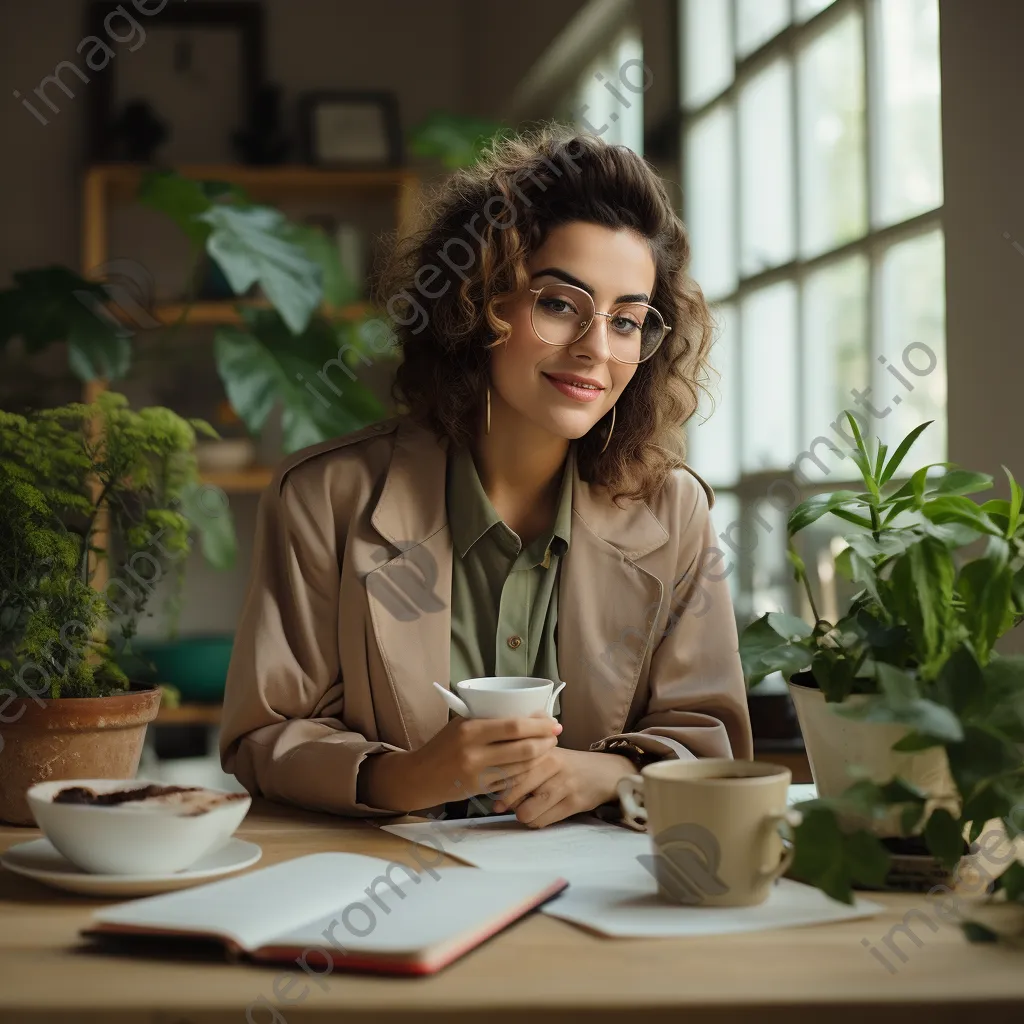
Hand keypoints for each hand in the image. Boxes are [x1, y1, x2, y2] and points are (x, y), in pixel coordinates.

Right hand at [358, 714, 561, 811]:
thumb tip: (525, 714)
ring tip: (548, 748)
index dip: (539, 725)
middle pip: (523, 749)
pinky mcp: (479, 791)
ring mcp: (478, 775)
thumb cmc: (443, 745)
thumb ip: (487, 720)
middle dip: (545, 742)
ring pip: (521, 768)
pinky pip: (510, 781)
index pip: (514, 726)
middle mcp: (474, 752)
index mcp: (470, 729)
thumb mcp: (460, 724)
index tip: (553, 722)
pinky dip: (525, 773)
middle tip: (556, 736)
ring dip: (539, 758)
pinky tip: (533, 766)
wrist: (419, 776)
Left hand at [492, 748, 636, 828]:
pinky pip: (541, 821)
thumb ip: (521, 759)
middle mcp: (551, 764)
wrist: (604, 772)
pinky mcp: (572, 803)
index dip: (494, 782)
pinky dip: (535, 821)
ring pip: (525, 811)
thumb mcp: (546, 753)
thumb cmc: (566, 765)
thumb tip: (490, 779)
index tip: (489, 789)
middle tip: (500, 805)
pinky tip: (540, 813)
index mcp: (541, 749)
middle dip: (504, 801)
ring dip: (521, 814)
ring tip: (524, 808)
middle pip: (513, 790)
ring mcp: (563, 784)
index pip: (508, 767)